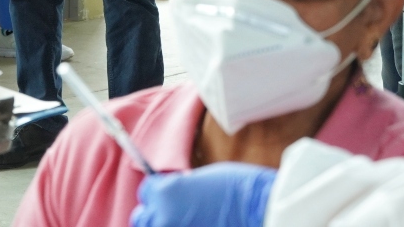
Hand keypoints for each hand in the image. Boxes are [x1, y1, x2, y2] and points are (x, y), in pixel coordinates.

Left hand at [130, 164, 275, 226]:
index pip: (146, 192)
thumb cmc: (237, 190)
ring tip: (184, 222)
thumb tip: (172, 199)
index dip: (158, 193)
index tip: (169, 195)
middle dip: (154, 214)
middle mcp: (163, 217)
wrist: (262, 210)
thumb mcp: (200, 180)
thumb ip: (179, 189)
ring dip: (164, 225)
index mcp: (164, 192)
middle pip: (141, 218)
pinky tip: (197, 226)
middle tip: (171, 214)